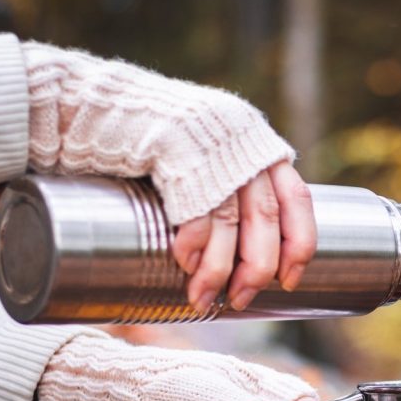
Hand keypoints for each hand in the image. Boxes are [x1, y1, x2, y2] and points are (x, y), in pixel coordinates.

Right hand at [23, 41, 312, 311]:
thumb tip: (245, 250)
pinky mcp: (174, 148)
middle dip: (256, 268)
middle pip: (264, 218)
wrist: (101, 100)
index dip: (299, 244)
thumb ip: (231, 187)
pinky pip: (193, 211)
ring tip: (204, 299)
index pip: (298, 199)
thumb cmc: (153, 138)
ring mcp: (210, 144)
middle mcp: (241, 142)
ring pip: (229, 222)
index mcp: (257, 144)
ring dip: (218, 270)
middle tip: (241, 299)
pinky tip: (184, 266)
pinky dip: (192, 246)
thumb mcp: (207, 153)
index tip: (289, 280)